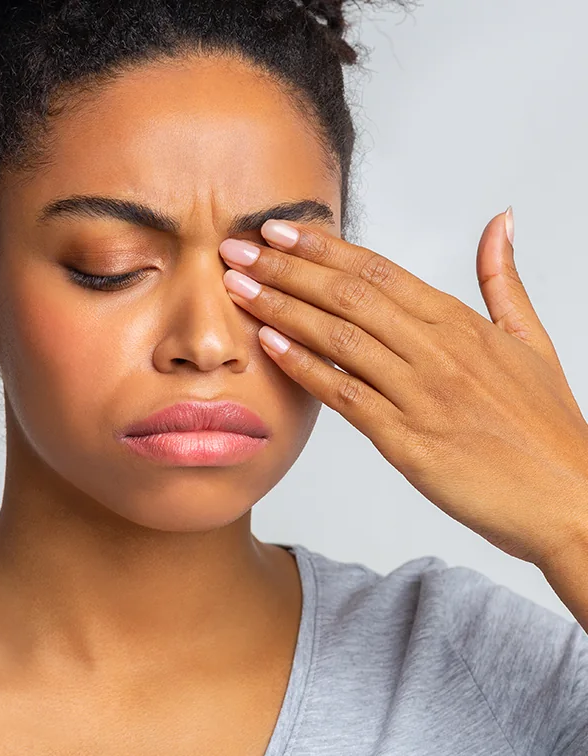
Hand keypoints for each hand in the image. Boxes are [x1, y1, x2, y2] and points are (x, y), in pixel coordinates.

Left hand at [219, 210, 587, 567]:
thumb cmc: (548, 426)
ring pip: (340, 338)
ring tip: (237, 288)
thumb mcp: (532, 341)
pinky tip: (269, 345)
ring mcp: (421, 395)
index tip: (278, 229)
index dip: (323, 247)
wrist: (572, 500)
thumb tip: (500, 221)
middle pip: (349, 295)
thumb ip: (503, 280)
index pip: (378, 271)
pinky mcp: (407, 441)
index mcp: (460, 323)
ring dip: (283, 309)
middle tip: (236, 250)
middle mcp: (437, 351)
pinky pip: (346, 396)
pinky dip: (305, 367)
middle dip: (286, 268)